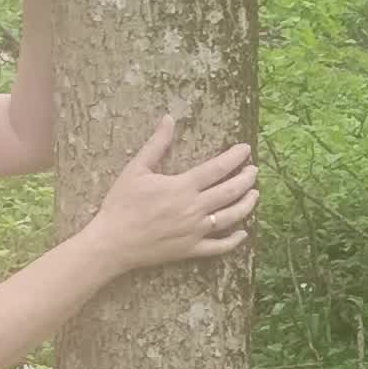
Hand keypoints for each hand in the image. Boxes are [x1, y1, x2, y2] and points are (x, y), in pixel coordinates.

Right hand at [92, 116, 257, 271]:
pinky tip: (243, 233)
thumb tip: (169, 119)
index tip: (246, 149)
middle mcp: (194, 208)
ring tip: (255, 194)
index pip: (218, 168)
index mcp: (183, 187)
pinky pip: (218, 247)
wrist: (112, 242)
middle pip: (230, 191)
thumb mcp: (136, 169)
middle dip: (247, 179)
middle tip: (254, 170)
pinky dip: (233, 240)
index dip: (235, 157)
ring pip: (231, 217)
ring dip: (247, 205)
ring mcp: (194, 231)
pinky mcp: (190, 250)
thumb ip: (156, 144)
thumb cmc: (121, 204)